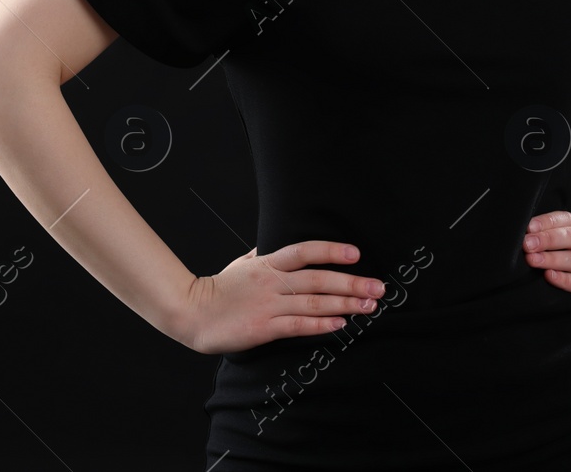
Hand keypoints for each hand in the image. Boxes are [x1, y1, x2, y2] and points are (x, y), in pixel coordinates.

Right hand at [180, 241, 387, 354]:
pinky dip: (321, 325)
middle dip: (351, 283)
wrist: (192, 313)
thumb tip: (275, 242)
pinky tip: (340, 325)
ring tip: (369, 306)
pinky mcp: (264, 328)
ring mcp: (268, 305)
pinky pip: (297, 325)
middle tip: (378, 287)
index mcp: (267, 264)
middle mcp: (272, 282)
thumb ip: (263, 254)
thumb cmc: (218, 289)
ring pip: (313, 302)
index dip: (331, 251)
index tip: (356, 254)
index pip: (304, 251)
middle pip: (317, 279)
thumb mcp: (241, 264)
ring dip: (344, 304)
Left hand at [523, 210, 570, 316]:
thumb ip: (550, 240)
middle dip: (547, 239)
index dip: (547, 222)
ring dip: (552, 259)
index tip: (528, 227)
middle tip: (526, 245)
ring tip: (533, 260)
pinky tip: (550, 277)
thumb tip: (522, 237)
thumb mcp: (569, 248)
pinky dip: (566, 280)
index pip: (566, 219)